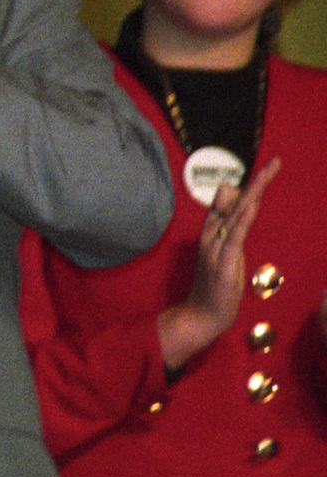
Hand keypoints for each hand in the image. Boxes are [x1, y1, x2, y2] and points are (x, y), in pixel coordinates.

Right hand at [161, 157, 276, 372]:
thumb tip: (233, 215)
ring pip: (235, 212)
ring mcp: (215, 246)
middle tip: (275, 162)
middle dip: (256, 182)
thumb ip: (227, 235)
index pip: (228, 202)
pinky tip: (251, 203)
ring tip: (267, 174)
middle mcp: (212, 234)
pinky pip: (234, 233)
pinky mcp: (222, 260)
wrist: (201, 314)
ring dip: (253, 192)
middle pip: (233, 201)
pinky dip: (242, 216)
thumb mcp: (224, 257)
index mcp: (212, 233)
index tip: (266, 171)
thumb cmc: (215, 288)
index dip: (247, 186)